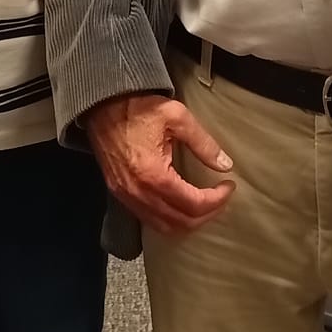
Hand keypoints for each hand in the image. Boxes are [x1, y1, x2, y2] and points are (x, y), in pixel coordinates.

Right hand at [84, 91, 234, 234]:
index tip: (229, 186)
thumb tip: (225, 165)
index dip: (217, 200)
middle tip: (221, 197)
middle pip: (181, 222)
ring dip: (189, 221)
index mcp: (154, 175)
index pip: (194, 204)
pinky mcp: (119, 193)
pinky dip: (169, 220)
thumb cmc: (138, 107)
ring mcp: (126, 196)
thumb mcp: (176, 117)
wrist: (101, 104)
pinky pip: (148, 219)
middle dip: (207, 214)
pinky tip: (180, 206)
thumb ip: (203, 143)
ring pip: (165, 227)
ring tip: (205, 204)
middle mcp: (139, 193)